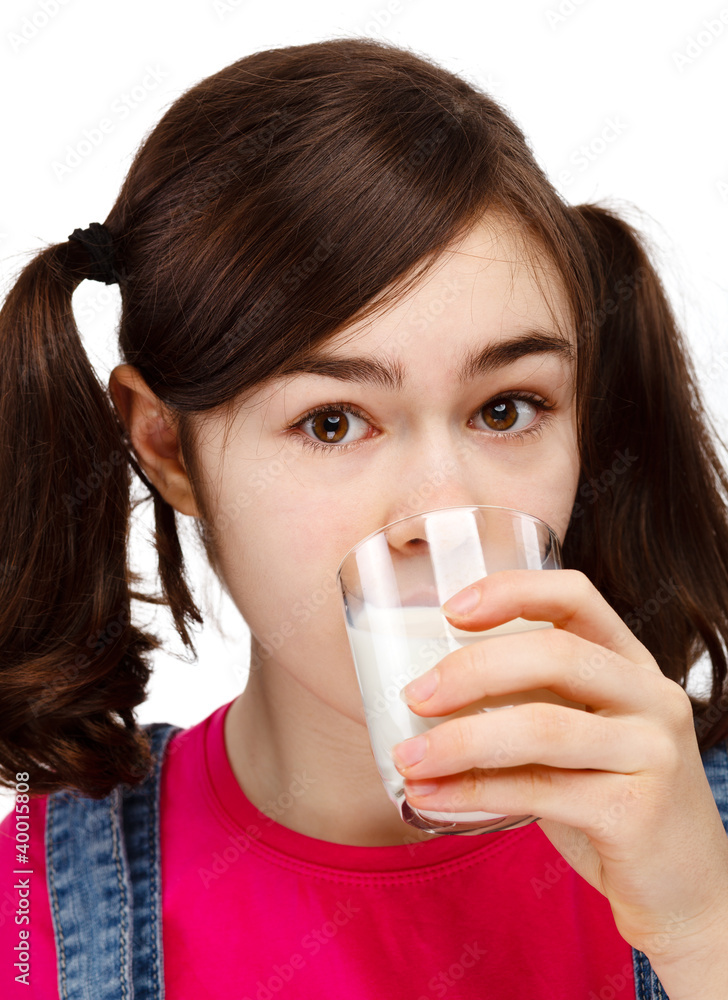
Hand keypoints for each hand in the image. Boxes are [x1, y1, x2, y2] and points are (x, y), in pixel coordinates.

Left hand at [390, 569, 727, 996]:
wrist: (685, 890)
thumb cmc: (612, 800)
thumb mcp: (580, 736)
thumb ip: (530, 703)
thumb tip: (427, 690)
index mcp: (631, 664)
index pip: (576, 597)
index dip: (511, 591)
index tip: (450, 608)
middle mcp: (651, 696)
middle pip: (555, 655)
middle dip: (471, 670)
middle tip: (415, 695)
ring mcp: (651, 752)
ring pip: (542, 727)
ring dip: (459, 741)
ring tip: (408, 760)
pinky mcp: (637, 811)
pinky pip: (538, 791)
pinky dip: (473, 793)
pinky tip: (432, 799)